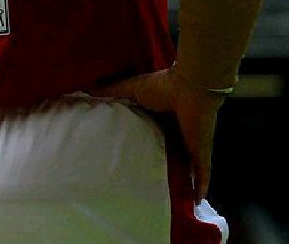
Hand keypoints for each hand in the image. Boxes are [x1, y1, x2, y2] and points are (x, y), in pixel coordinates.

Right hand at [90, 66, 223, 201]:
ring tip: (162, 196)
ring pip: (183, 167)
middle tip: (139, 182)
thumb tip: (86, 94)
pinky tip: (193, 202)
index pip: (150, 134)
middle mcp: (175, 132)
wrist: (191, 89)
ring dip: (177, 179)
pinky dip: (199, 188)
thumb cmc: (161, 87)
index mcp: (160, 117)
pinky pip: (202, 176)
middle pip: (166, 153)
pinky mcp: (200, 154)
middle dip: (157, 165)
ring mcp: (189, 145)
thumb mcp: (131, 88)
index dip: (140, 145)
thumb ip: (111, 92)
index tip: (124, 157)